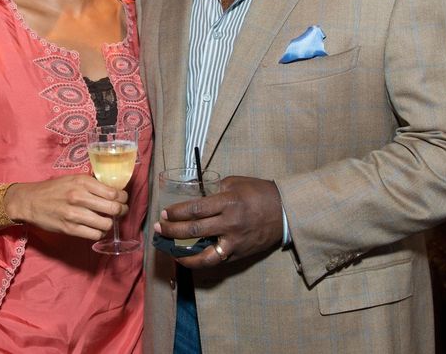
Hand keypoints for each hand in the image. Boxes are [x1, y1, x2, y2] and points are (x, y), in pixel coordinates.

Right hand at [4, 174, 128, 240]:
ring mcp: (74, 214)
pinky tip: (95, 228)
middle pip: (114, 208)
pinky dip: (98, 233)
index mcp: (82, 182)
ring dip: (108, 224)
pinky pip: (94, 235)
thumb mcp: (73, 179)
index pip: (114, 193)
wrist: (30, 201)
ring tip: (105, 220)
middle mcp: (79, 197)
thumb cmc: (53, 189)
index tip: (122, 200)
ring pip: (106, 224)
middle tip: (119, 212)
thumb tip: (114, 190)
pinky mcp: (69, 229)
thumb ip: (92, 183)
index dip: (123, 198)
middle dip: (121, 211)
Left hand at [156, 175, 282, 268]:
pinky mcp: (239, 254)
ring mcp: (234, 242)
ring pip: (203, 254)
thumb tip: (194, 195)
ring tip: (169, 250)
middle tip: (160, 228)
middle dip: (172, 230)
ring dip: (182, 253)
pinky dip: (200, 262)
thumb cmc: (259, 192)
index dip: (176, 213)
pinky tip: (187, 259)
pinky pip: (216, 260)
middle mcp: (229, 224)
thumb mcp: (235, 182)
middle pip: (193, 230)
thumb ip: (214, 189)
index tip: (165, 213)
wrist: (285, 211)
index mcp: (228, 202)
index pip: (195, 209)